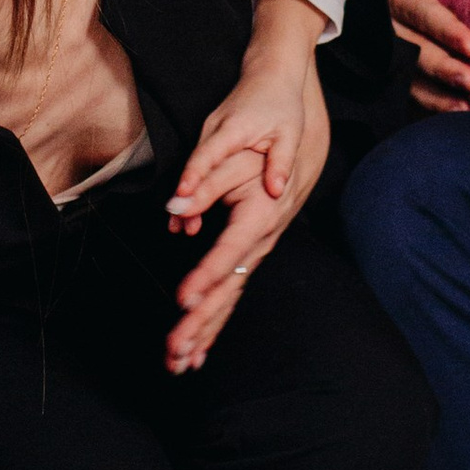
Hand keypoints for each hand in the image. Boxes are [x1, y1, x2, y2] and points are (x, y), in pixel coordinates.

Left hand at [165, 20, 330, 374]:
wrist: (293, 108)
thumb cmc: (261, 122)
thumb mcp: (228, 143)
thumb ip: (204, 177)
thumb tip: (176, 206)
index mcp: (262, 214)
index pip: (230, 254)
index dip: (206, 278)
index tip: (183, 302)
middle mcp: (264, 235)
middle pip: (232, 287)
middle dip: (204, 324)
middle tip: (177, 354)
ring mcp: (261, 242)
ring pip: (233, 293)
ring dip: (208, 329)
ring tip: (182, 362)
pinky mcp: (253, 243)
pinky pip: (234, 285)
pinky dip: (216, 314)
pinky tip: (199, 340)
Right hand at [167, 10, 317, 237]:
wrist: (269, 74)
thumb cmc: (281, 103)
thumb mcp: (289, 133)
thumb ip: (281, 162)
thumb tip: (276, 192)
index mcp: (233, 128)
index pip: (209, 153)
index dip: (195, 175)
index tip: (183, 194)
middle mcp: (213, 129)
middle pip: (193, 165)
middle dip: (184, 195)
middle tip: (177, 224)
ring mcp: (207, 133)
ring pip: (191, 168)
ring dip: (184, 197)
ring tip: (177, 227)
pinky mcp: (208, 139)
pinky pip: (196, 166)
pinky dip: (190, 188)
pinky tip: (185, 215)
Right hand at [367, 0, 469, 103]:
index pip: (421, 11)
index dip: (445, 29)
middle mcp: (382, 23)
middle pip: (413, 50)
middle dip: (442, 68)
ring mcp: (378, 48)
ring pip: (406, 75)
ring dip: (435, 95)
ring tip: (465, 109)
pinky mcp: (379, 64)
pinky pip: (401, 87)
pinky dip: (426, 103)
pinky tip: (450, 114)